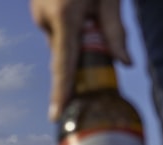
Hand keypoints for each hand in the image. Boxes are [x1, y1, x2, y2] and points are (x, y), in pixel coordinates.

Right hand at [30, 0, 130, 120]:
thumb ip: (115, 30)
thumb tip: (125, 63)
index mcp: (64, 16)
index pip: (63, 64)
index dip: (60, 92)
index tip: (56, 116)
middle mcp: (45, 18)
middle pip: (63, 54)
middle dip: (80, 56)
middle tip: (97, 37)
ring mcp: (37, 12)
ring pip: (60, 40)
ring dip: (76, 35)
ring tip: (90, 7)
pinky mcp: (37, 8)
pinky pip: (55, 27)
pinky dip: (69, 25)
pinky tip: (78, 3)